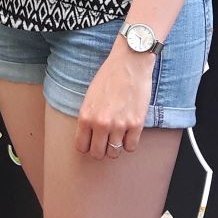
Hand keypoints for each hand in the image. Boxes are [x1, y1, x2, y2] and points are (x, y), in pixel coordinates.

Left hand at [75, 41, 153, 160]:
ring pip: (114, 153)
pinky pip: (131, 147)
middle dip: (100, 150)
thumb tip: (90, 135)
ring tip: (117, 136)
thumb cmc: (109, 76)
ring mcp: (119, 125)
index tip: (91, 142)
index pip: (81, 147)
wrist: (130, 63)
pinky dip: (129, 143)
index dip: (87, 146)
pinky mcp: (136, 124)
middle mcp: (101, 124)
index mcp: (86, 116)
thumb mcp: (90, 96)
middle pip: (98, 154)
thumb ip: (89, 117)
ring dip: (115, 147)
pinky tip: (128, 133)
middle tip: (104, 142)